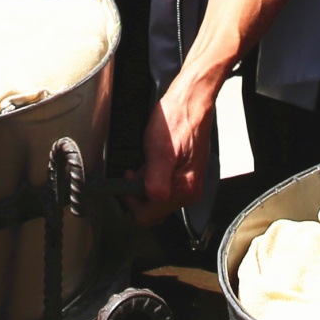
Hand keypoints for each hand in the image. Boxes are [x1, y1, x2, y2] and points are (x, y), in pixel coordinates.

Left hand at [131, 78, 216, 224]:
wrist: (192, 102)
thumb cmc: (178, 118)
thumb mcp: (159, 147)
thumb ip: (156, 178)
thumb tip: (152, 199)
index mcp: (184, 188)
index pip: (148, 217)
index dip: (131, 202)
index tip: (127, 182)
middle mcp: (190, 191)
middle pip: (154, 212)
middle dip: (138, 196)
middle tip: (134, 171)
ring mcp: (190, 185)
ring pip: (158, 201)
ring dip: (146, 186)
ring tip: (144, 164)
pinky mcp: (187, 177)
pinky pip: (166, 190)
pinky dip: (154, 180)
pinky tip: (152, 163)